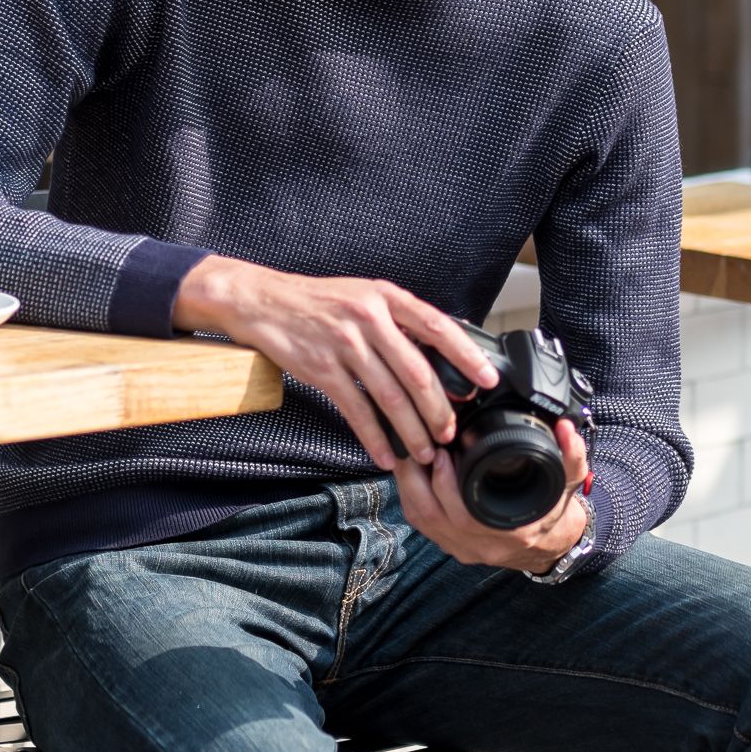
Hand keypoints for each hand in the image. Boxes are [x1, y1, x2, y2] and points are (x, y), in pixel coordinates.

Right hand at [172, 256, 499, 469]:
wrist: (262, 301)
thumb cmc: (318, 301)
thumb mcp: (363, 296)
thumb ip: (397, 319)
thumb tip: (438, 348)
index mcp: (386, 297)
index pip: (437, 326)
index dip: (466, 355)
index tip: (488, 379)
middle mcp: (369, 318)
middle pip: (417, 371)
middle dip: (438, 409)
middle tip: (450, 432)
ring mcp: (345, 344)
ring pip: (390, 396)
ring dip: (411, 431)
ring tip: (424, 452)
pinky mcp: (322, 369)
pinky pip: (356, 410)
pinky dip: (373, 437)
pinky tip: (384, 455)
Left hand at [393, 415, 590, 575]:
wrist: (550, 544)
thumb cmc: (553, 509)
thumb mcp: (568, 481)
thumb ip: (571, 455)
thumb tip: (566, 428)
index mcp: (509, 532)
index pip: (466, 515)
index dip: (446, 483)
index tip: (441, 450)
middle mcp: (481, 545)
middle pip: (431, 516)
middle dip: (416, 476)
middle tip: (416, 441)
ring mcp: (462, 548)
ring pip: (420, 519)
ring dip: (408, 483)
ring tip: (407, 449)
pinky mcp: (449, 544)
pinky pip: (420, 522)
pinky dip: (410, 493)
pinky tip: (409, 468)